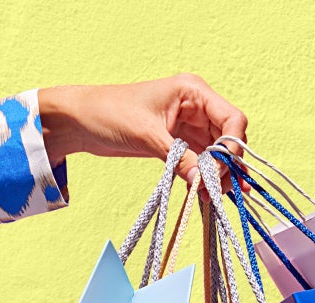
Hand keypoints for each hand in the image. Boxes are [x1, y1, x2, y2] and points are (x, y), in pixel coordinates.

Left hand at [38, 75, 247, 186]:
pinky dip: (205, 177)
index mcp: (193, 92)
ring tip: (212, 197)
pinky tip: (205, 193)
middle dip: (227, 165)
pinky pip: (203, 162)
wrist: (81, 122)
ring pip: (218, 154)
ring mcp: (190, 126)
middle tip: (216, 191)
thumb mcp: (146, 135)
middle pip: (229, 138)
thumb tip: (203, 182)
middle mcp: (197, 107)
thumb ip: (178, 158)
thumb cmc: (109, 113)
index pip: (232, 119)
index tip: (221, 171)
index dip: (232, 146)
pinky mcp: (180, 144)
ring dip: (218, 175)